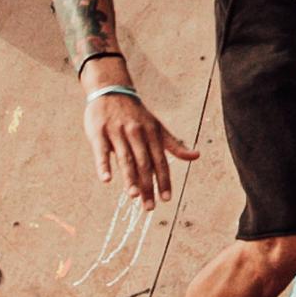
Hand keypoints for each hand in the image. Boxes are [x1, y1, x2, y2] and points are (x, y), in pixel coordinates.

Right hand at [85, 81, 198, 205]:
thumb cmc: (136, 114)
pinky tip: (106, 179)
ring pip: (125, 158)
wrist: (111, 90)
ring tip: (133, 196)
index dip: (164, 180)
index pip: (160, 161)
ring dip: (130, 178)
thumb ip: (174, 144)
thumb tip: (196, 156)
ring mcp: (118, 133)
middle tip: (149, 207)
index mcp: (152, 134)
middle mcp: (137, 134)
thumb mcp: (157, 127)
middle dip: (148, 186)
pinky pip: (101, 151)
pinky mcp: (99, 133)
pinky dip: (104, 165)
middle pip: (144, 164)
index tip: (166, 199)